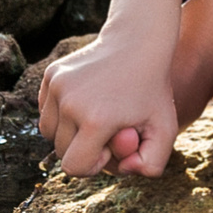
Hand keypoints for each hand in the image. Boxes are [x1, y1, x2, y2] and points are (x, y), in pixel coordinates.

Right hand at [37, 0, 185, 177]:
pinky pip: (46, 111)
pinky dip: (61, 114)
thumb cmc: (153, 89)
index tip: (110, 147)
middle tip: (108, 129)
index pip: (74, 167)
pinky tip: (86, 101)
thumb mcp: (166, 127)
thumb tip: (125, 170)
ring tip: (96, 116)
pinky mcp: (51, 75)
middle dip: (83, 148)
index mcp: (97, 120)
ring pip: (49, 132)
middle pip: (61, 151)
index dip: (92, 164)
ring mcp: (58, 87)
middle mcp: (71, 103)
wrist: (139, 42)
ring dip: (70, 132)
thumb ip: (153, 163)